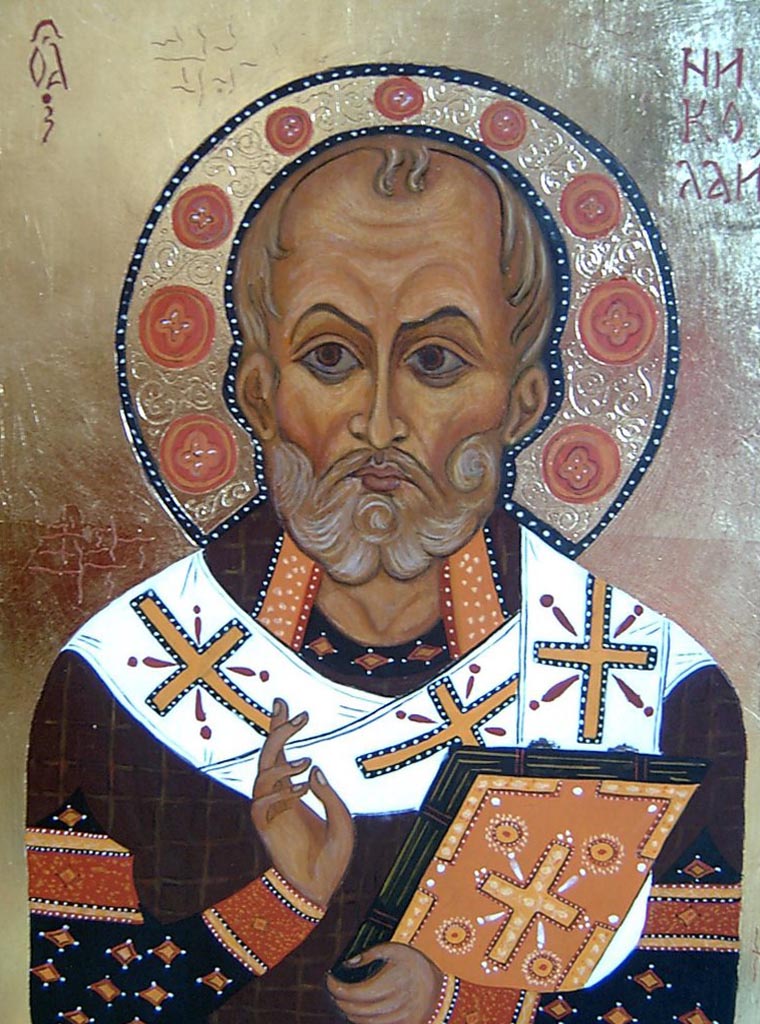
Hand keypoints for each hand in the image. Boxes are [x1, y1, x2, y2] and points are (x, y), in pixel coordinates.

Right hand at [251, 698, 353, 906]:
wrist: (322, 888)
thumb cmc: (334, 855)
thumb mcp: (342, 819)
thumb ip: (329, 795)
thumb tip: (314, 770)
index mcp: (293, 789)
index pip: (281, 751)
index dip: (279, 726)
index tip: (281, 702)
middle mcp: (278, 796)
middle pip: (267, 756)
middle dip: (278, 733)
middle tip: (298, 717)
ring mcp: (271, 813)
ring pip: (261, 778)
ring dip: (282, 766)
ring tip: (308, 762)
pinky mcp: (267, 831)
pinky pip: (261, 805)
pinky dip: (279, 794)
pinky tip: (301, 791)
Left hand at [327, 943, 443, 1023]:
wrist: (440, 990)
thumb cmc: (416, 965)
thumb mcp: (397, 949)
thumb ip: (372, 953)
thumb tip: (348, 962)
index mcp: (390, 983)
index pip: (354, 993)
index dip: (337, 988)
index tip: (330, 979)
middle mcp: (393, 1004)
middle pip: (356, 1010)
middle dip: (340, 1001)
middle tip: (335, 990)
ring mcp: (397, 1019)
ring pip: (363, 1022)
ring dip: (349, 1013)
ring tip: (344, 1001)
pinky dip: (363, 1021)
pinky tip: (358, 1011)